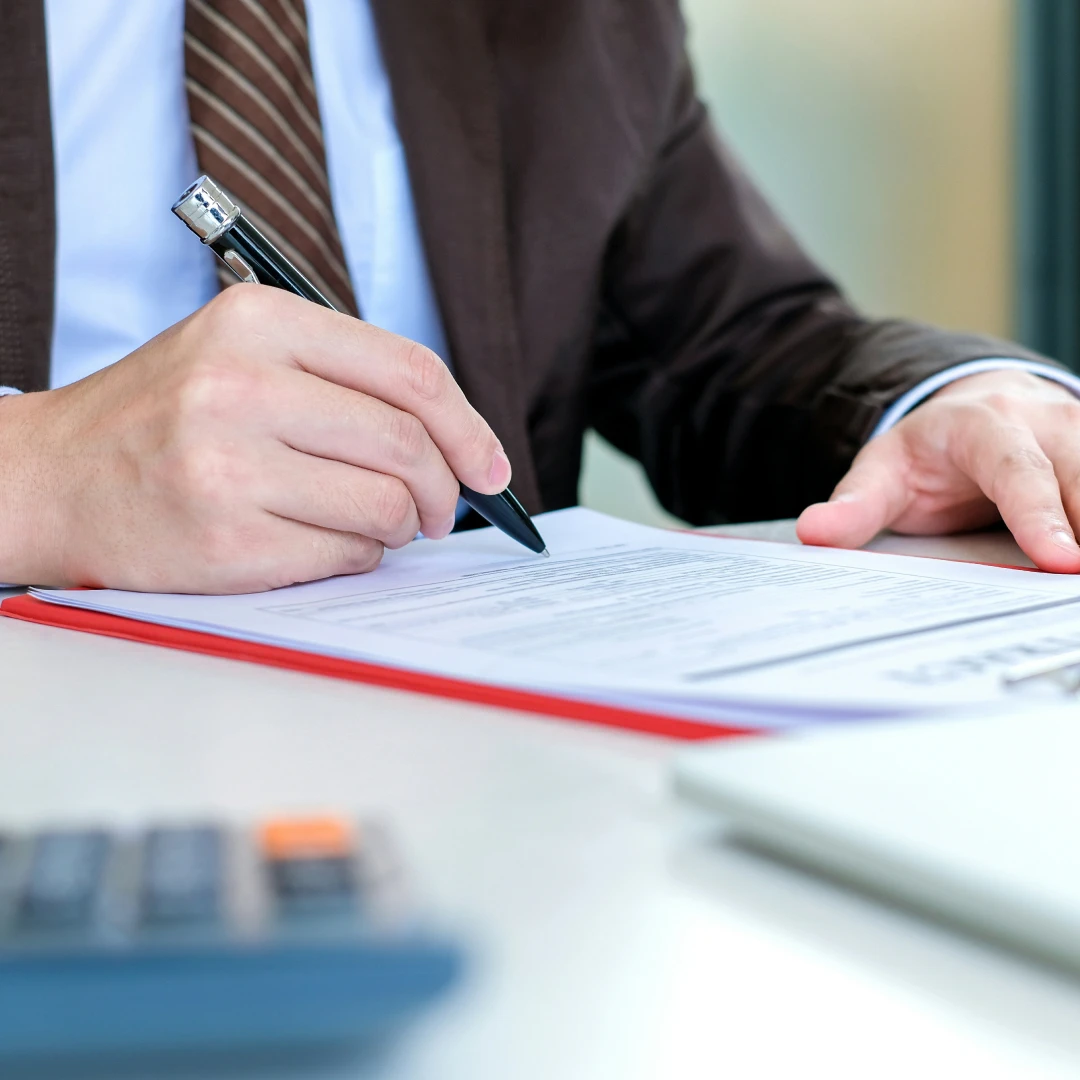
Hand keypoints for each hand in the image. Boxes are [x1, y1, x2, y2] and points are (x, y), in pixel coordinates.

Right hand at [0, 285, 509, 591]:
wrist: (50, 477)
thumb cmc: (162, 417)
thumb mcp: (240, 355)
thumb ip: (341, 379)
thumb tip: (456, 440)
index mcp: (258, 321)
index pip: (408, 371)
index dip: (469, 425)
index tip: (490, 466)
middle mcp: (240, 384)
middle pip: (407, 442)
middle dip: (445, 488)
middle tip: (441, 510)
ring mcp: (228, 465)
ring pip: (385, 506)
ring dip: (400, 526)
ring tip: (376, 524)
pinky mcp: (225, 539)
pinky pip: (345, 555)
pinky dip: (357, 557)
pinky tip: (324, 543)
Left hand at [796, 369, 1079, 572]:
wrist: (976, 409)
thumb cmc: (929, 450)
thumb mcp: (883, 470)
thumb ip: (855, 505)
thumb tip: (815, 533)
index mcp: (985, 425)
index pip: (1017, 470)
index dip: (1040, 516)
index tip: (1061, 562)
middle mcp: (1045, 423)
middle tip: (1076, 582)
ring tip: (1077, 586)